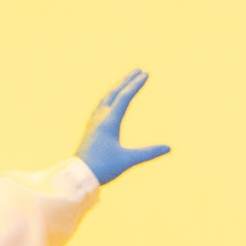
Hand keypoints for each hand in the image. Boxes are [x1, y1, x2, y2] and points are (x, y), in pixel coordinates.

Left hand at [76, 70, 163, 188]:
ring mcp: (94, 122)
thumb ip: (149, 153)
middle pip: (115, 93)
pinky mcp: (91, 128)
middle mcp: (100, 118)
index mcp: (109, 122)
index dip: (136, 84)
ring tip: (126, 81)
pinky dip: (109, 97)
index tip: (146, 74)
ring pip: (106, 98)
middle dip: (127, 81)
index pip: (125, 97)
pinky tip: (110, 100)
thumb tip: (168, 148)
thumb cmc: (103, 168)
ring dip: (117, 87)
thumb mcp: (128, 160)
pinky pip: (101, 105)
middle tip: (139, 70)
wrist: (77, 176)